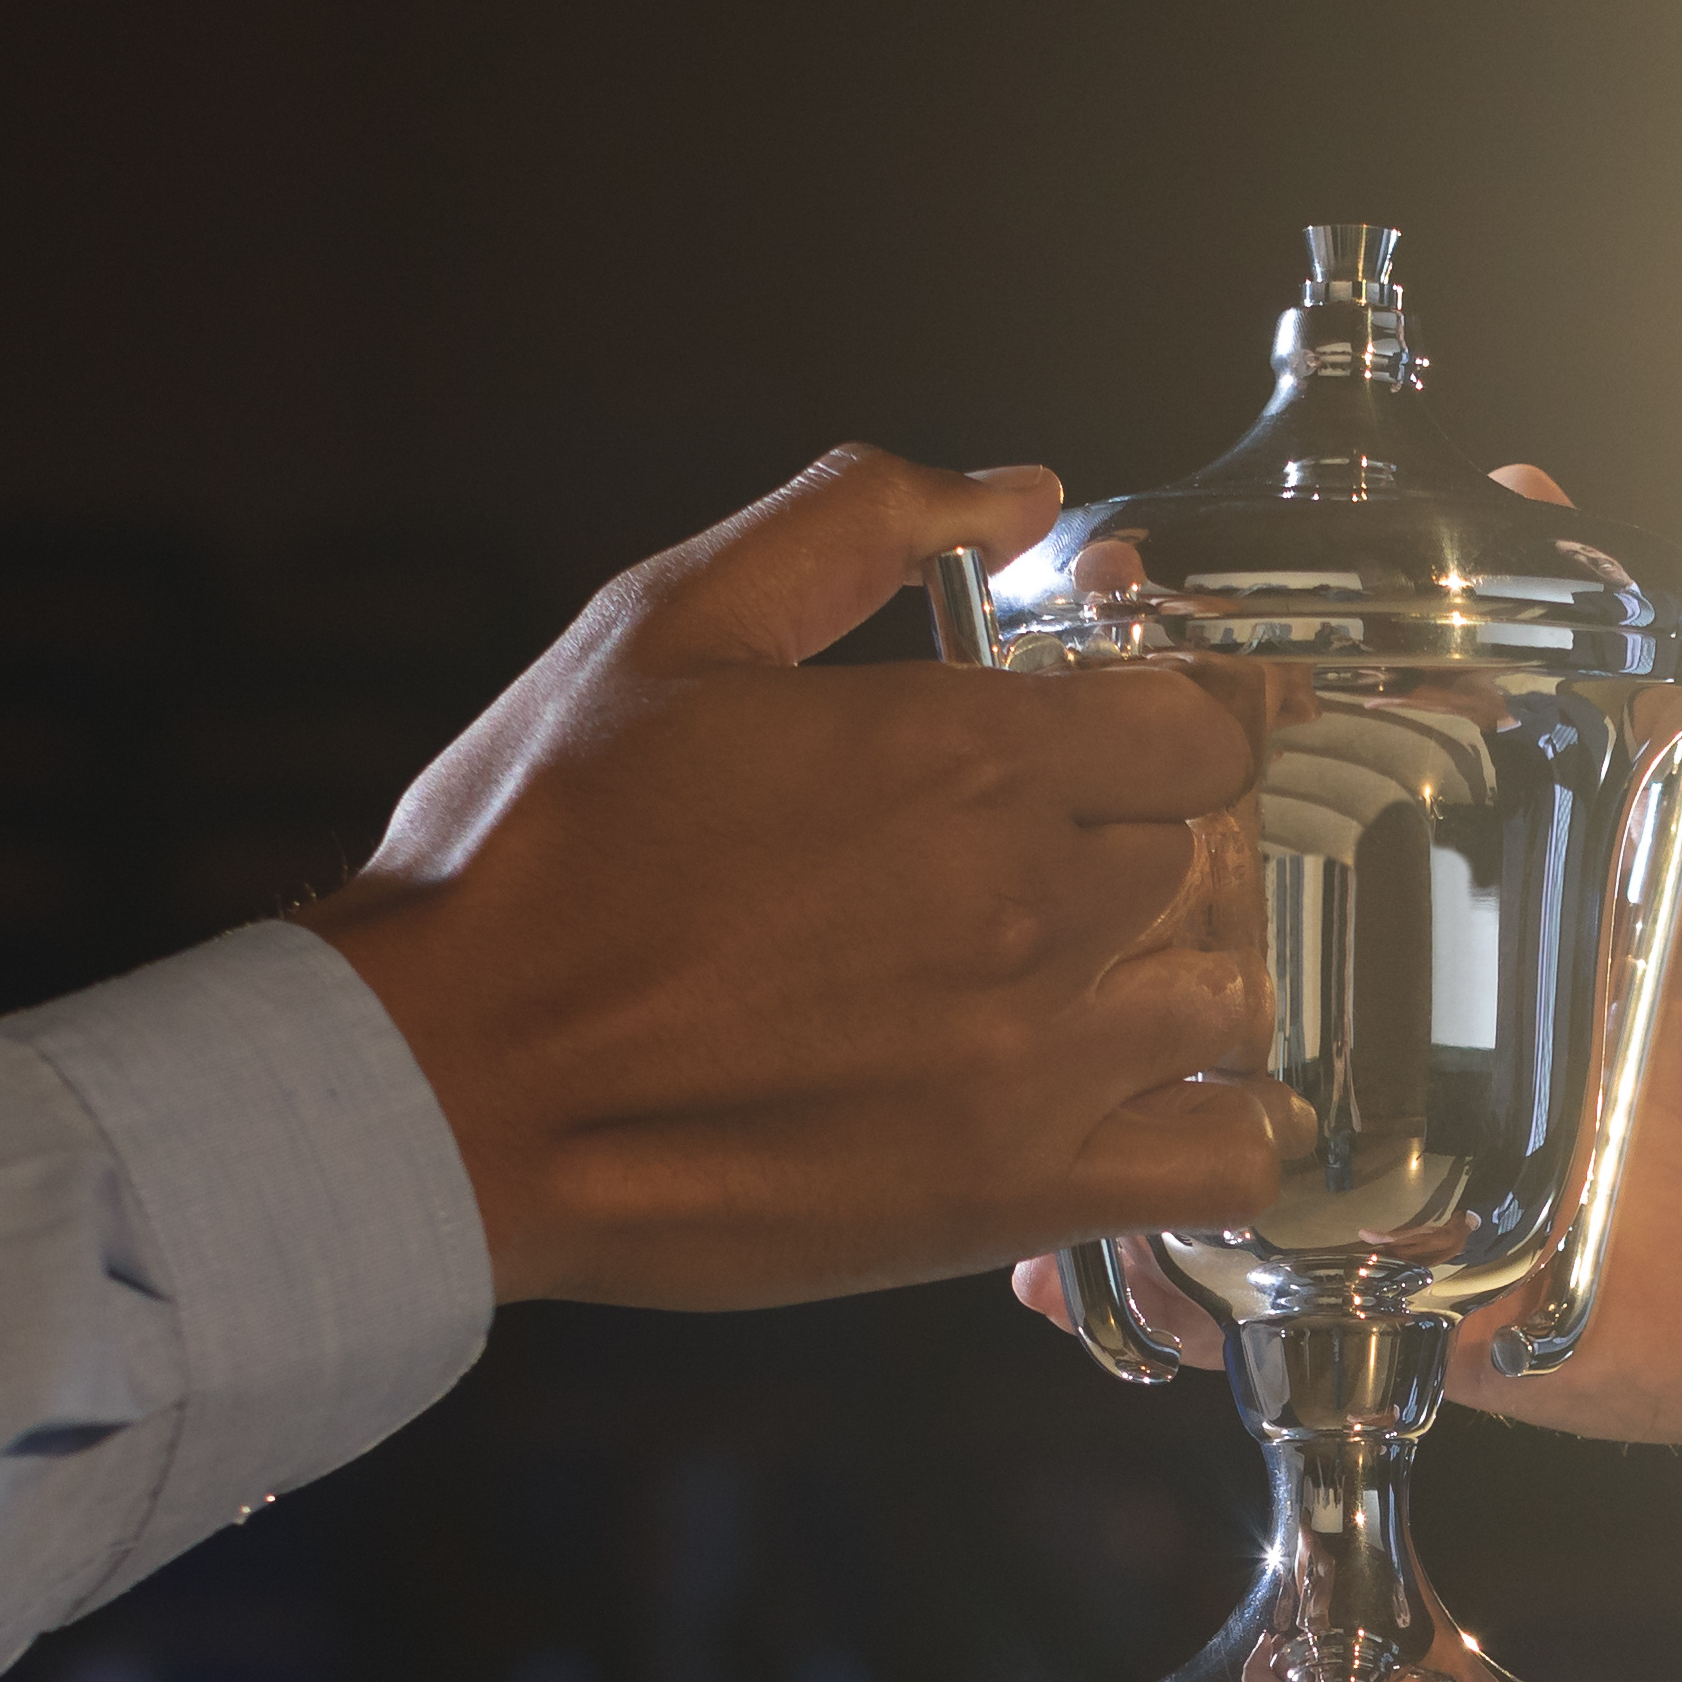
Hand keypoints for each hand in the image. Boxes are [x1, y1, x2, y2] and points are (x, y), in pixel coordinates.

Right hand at [308, 448, 1291, 1309]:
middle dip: (1135, 852)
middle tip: (1036, 877)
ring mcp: (1040, 1055)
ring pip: (1228, 996)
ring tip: (1070, 997)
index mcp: (965, 750)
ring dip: (1171, 986)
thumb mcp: (668, 623)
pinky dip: (1223, 1136)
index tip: (1130, 748)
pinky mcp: (1018, 1190)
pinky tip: (1156, 1115)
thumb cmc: (535, 865)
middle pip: (1199, 856)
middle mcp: (1031, 898)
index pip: (1200, 721)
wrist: (453, 1082)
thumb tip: (1008, 491)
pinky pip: (1228, 1163)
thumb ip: (855, 527)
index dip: (1170, 727)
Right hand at [1008, 476, 1681, 1529]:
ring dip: (1077, 1147)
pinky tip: (1081, 1269)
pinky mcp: (1408, 1302)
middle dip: (1078, 993)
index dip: (1152, 834)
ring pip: (1181, 1164)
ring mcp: (1382, 1184)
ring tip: (1001, 1111)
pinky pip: (1253, 1310)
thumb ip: (1621, 667)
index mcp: (1429, 924)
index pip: (1251, 868)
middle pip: (1184, 1016)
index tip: (1074, 778)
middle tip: (1020, 948)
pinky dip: (1163, 1296)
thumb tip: (1523, 485)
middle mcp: (1385, 1051)